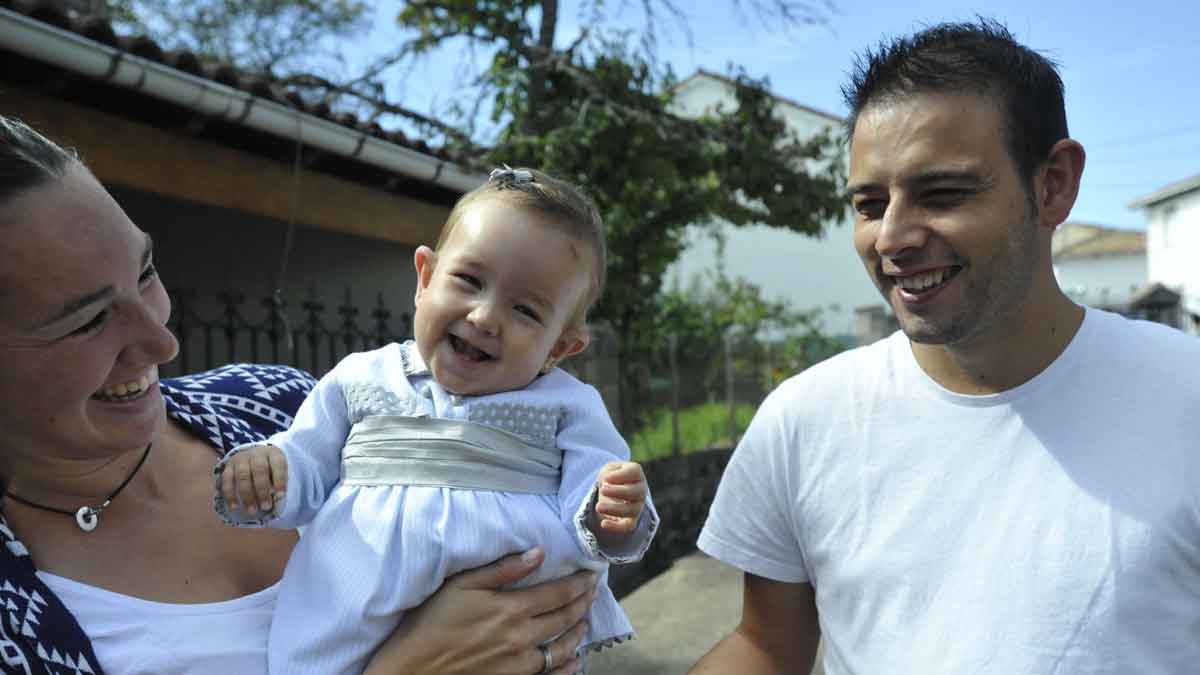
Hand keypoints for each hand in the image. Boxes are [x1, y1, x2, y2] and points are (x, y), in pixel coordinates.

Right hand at [219, 444, 286, 515]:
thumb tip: (276, 500)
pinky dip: (230, 495)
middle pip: (259, 470)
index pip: (278, 464)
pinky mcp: (228, 465)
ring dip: (247, 495)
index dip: (280, 480)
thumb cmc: (270, 468)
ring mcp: (241, 458)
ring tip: (252, 510)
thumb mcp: (278, 471)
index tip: (281, 497)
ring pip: (243, 475)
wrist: (252, 454)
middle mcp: (256, 453)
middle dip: (262, 490)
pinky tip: (234, 507)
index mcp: (273, 453)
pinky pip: (227, 480)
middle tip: (265, 507)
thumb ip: (277, 483)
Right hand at [365, 548, 595, 674]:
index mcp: (511, 609)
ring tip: (585, 622)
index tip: (592, 573)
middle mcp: (521, 638)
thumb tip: (538, 553)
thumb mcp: (461, 585)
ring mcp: (519, 665)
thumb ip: (502, 569)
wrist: (411, 669)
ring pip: (562, 648)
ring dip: (578, 633)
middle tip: (594, 591)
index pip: (558, 592)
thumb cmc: (431, 623)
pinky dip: (567, 669)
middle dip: (583, 602)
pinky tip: (574, 662)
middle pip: (565, 618)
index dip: (579, 582)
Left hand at [594, 461, 647, 533]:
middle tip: (602, 490)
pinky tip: (603, 524)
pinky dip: (616, 527)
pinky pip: (627, 527)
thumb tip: (607, 482)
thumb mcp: (608, 470)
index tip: (606, 478)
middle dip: (618, 491)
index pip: (635, 472)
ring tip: (598, 506)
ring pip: (631, 510)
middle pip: (636, 492)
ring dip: (614, 509)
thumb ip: (608, 473)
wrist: (611, 492)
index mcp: (636, 474)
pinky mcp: (631, 520)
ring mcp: (637, 506)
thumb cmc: (611, 477)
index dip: (620, 475)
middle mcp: (641, 490)